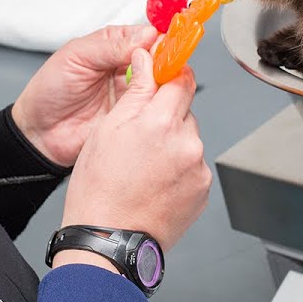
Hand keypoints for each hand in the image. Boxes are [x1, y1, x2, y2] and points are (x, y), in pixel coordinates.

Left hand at [12, 24, 159, 167]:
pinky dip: (159, 106)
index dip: (158, 39)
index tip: (164, 44)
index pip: (146, 35)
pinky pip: (155, 108)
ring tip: (156, 85)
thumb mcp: (76, 57)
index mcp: (112, 45)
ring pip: (162, 83)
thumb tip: (145, 35)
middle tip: (163, 67)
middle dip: (166, 62)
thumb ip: (110, 47)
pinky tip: (154, 104)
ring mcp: (132, 92)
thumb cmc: (50, 90)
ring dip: (164, 84)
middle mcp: (126, 66)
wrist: (40, 131)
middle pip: (160, 59)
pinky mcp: (135, 115)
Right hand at [57, 47, 210, 254]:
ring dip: (173, 144)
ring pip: (189, 139)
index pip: (181, 80)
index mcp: (161, 123)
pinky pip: (193, 166)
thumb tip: (147, 61)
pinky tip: (155, 182)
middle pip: (185, 111)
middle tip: (139, 137)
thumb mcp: (107, 129)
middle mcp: (187, 143)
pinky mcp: (202, 190)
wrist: (109, 240)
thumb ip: (136, 91)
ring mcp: (198, 168)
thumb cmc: (99, 191)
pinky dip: (178, 169)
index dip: (171, 76)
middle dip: (166, 116)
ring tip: (144, 167)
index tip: (164, 76)